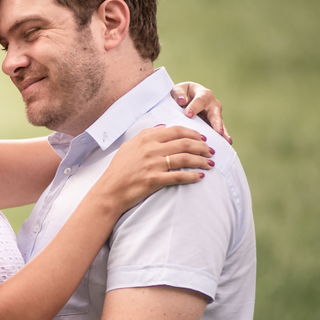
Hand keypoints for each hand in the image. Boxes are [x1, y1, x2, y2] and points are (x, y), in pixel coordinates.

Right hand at [96, 125, 213, 212]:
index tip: (202, 138)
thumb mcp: (129, 147)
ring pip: (185, 158)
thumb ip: (146, 135)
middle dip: (202, 146)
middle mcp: (150, 149)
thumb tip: (162, 127)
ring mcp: (153, 164)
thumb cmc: (118, 170)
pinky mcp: (154, 180)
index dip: (193, 133)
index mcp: (145, 138)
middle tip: (211, 151)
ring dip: (201, 161)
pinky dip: (192, 176)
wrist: (109, 192)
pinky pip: (179, 176)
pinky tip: (200, 177)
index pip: (176, 131)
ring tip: (210, 163)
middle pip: (185, 143)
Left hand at [171, 82, 231, 143]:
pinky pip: (219, 131)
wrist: (187, 97)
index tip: (188, 114)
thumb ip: (179, 94)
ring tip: (226, 141)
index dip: (194, 107)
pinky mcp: (214, 124)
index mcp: (203, 94)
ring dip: (222, 133)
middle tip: (218, 131)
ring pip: (219, 124)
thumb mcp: (178, 89)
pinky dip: (222, 138)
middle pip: (215, 114)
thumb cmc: (182, 93)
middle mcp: (212, 104)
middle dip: (216, 122)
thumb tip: (182, 101)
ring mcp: (215, 115)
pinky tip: (226, 145)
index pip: (199, 101)